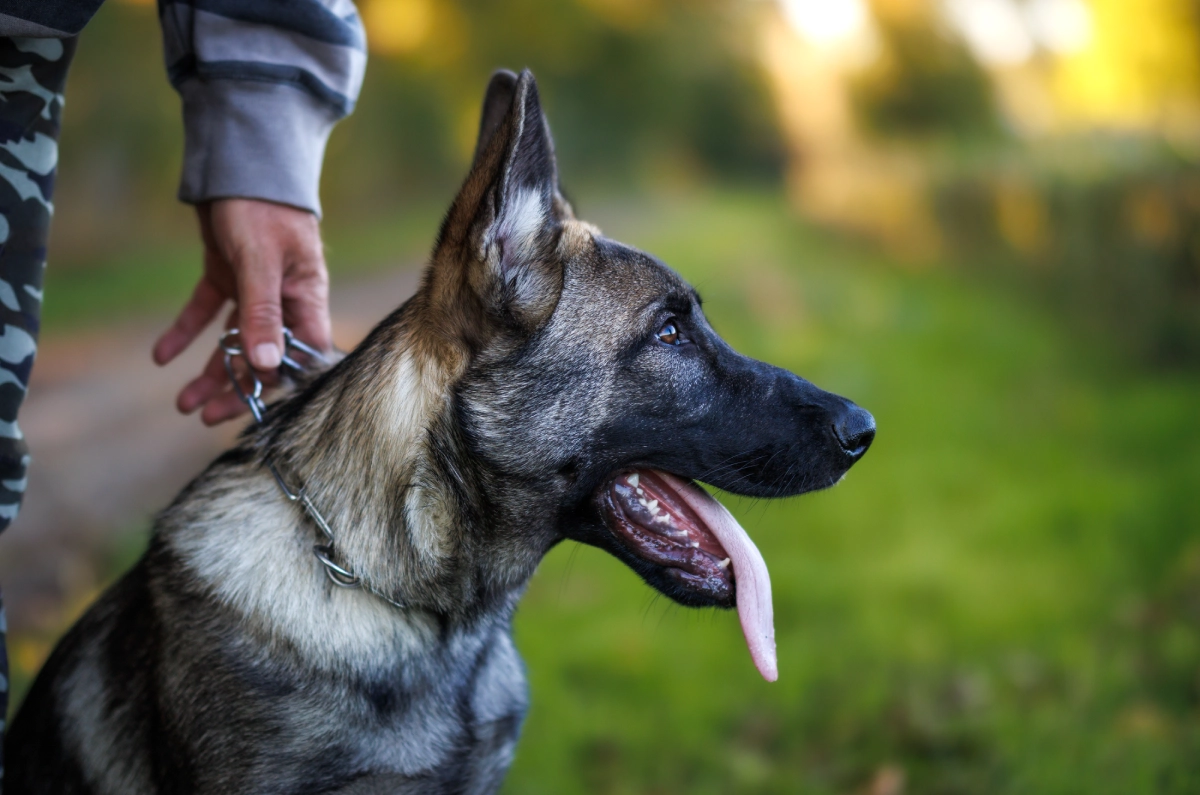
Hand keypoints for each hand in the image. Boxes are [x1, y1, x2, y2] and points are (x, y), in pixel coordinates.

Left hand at [153, 198, 331, 424]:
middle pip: (263, 355)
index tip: (253, 407)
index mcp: (305, 297)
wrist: (238, 158)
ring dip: (210, 372)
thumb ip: (263, 313)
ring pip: (233, 342)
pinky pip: (206, 312)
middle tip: (205, 417)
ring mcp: (253, 289)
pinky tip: (161, 356)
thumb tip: (266, 364)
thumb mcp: (260, 261)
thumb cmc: (262, 206)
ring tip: (183, 403)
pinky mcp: (225, 274)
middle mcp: (283, 299)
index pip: (300, 354)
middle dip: (236, 387)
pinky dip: (186, 333)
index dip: (280, 382)